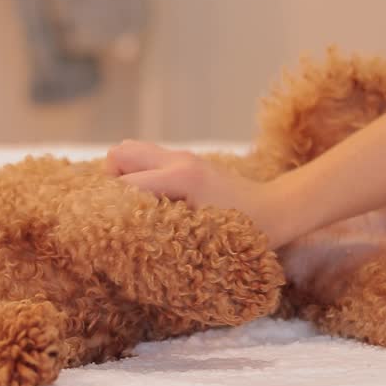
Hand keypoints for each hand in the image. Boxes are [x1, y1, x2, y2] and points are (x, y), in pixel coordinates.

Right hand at [105, 140, 285, 247]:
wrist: (279, 207)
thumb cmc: (247, 229)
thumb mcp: (203, 235)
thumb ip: (163, 227)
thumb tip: (124, 232)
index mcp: (181, 177)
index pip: (124, 184)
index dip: (109, 206)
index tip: (106, 227)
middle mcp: (177, 160)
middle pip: (119, 154)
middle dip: (111, 181)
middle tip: (122, 209)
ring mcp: (181, 156)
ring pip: (130, 150)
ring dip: (125, 175)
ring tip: (135, 203)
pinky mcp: (185, 159)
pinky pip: (147, 158)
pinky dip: (139, 174)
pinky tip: (153, 199)